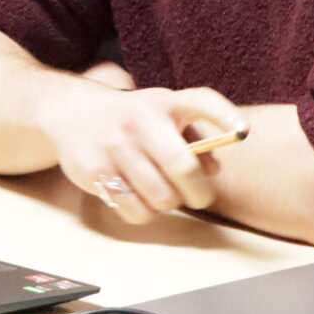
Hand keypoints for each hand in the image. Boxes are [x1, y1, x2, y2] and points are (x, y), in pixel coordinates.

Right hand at [37, 79, 245, 225]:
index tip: (243, 132)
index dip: (224, 116)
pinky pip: (135, 210)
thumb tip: (215, 170)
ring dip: (168, 203)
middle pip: (183, 167)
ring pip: (160, 196)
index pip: (200, 101)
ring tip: (161, 192)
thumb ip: (195, 137)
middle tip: (198, 197)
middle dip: (198, 192)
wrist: (71, 113)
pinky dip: (144, 212)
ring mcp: (115, 145)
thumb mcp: (163, 114)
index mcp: (164, 102)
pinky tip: (138, 197)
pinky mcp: (96, 170)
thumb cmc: (131, 117)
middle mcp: (140, 120)